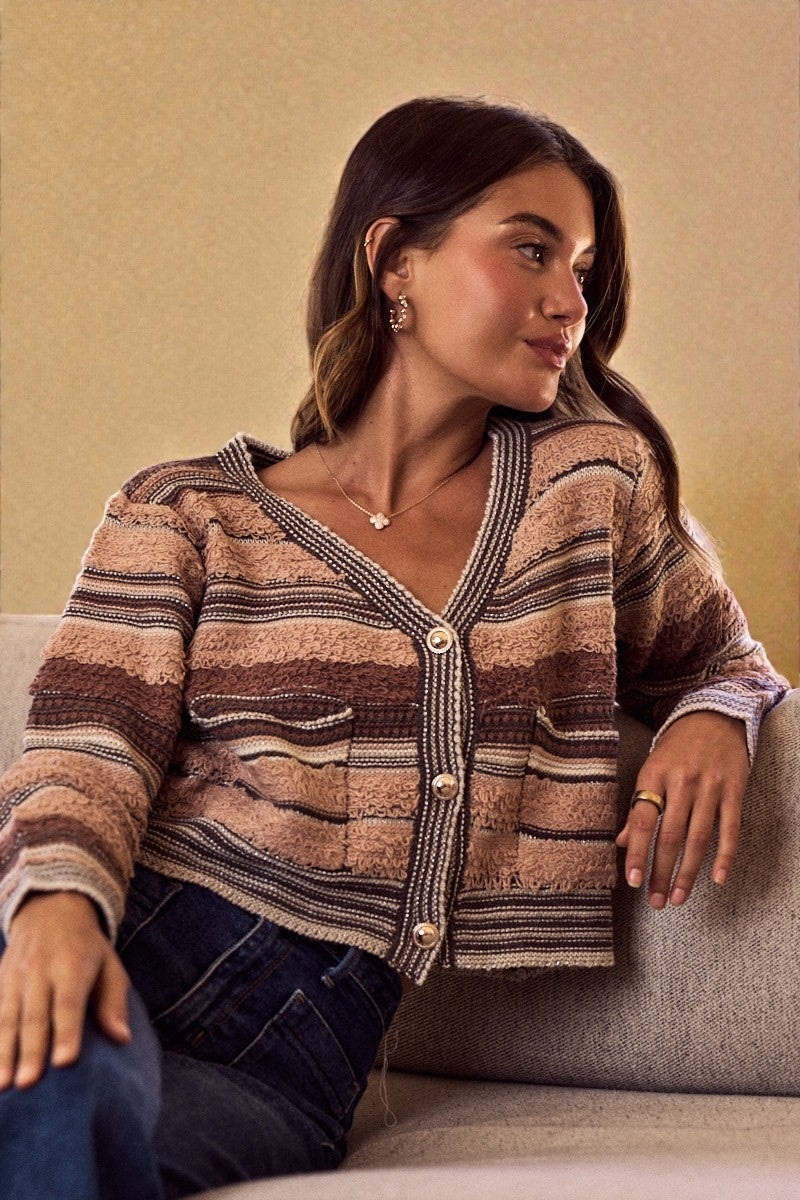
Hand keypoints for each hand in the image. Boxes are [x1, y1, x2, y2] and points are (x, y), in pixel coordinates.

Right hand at [0, 891, 130, 1089]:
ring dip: (4, 1053)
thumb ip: (114, 1002)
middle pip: (35, 1016)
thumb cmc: (87, 948)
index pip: (69, 1003)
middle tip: (29, 1084)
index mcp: (72, 965)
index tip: (65, 1062)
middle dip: (30, 1051)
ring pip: (7, 1018)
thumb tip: (123, 1039)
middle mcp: (40, 971)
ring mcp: (15, 977)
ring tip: (3, 1086)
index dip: (67, 1032)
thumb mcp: (109, 965)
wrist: (50, 909)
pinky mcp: (0, 982)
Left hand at [615, 711, 749, 908]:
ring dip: (688, 872)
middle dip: (662, 872)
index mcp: (654, 774)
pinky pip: (730, 828)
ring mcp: (709, 785)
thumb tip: (620, 842)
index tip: (633, 881)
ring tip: (679, 897)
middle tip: (657, 901)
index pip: (642, 820)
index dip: (637, 852)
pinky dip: (725, 855)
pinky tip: (718, 878)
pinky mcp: (734, 789)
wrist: (715, 715)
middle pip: (670, 835)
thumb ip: (638, 805)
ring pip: (698, 838)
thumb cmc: (676, 747)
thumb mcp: (651, 768)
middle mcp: (681, 781)